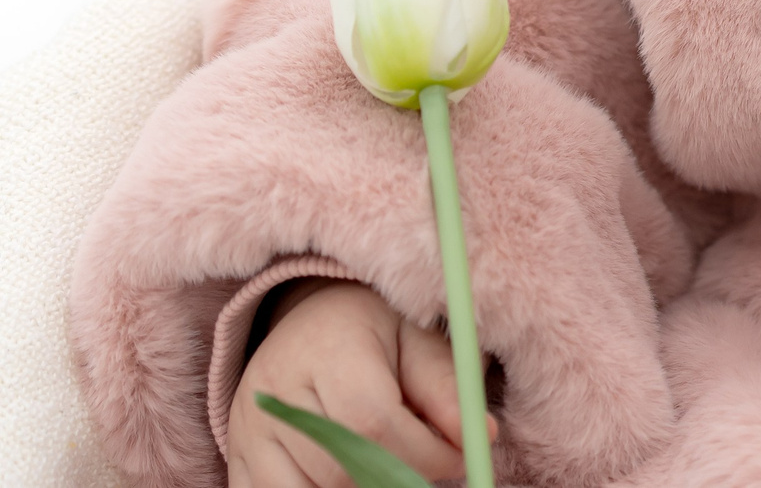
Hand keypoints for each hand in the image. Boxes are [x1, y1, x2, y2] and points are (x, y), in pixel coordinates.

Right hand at [228, 278, 496, 487]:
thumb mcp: (419, 341)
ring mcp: (247, 434)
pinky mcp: (240, 464)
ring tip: (388, 465)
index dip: (423, 453)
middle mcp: (273, 393)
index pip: (371, 421)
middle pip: (339, 469)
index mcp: (325, 349)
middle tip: (427, 469)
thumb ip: (448, 388)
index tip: (460, 459)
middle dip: (396, 479)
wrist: (310, 327)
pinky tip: (354, 476)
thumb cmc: (377, 334)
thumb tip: (482, 437)